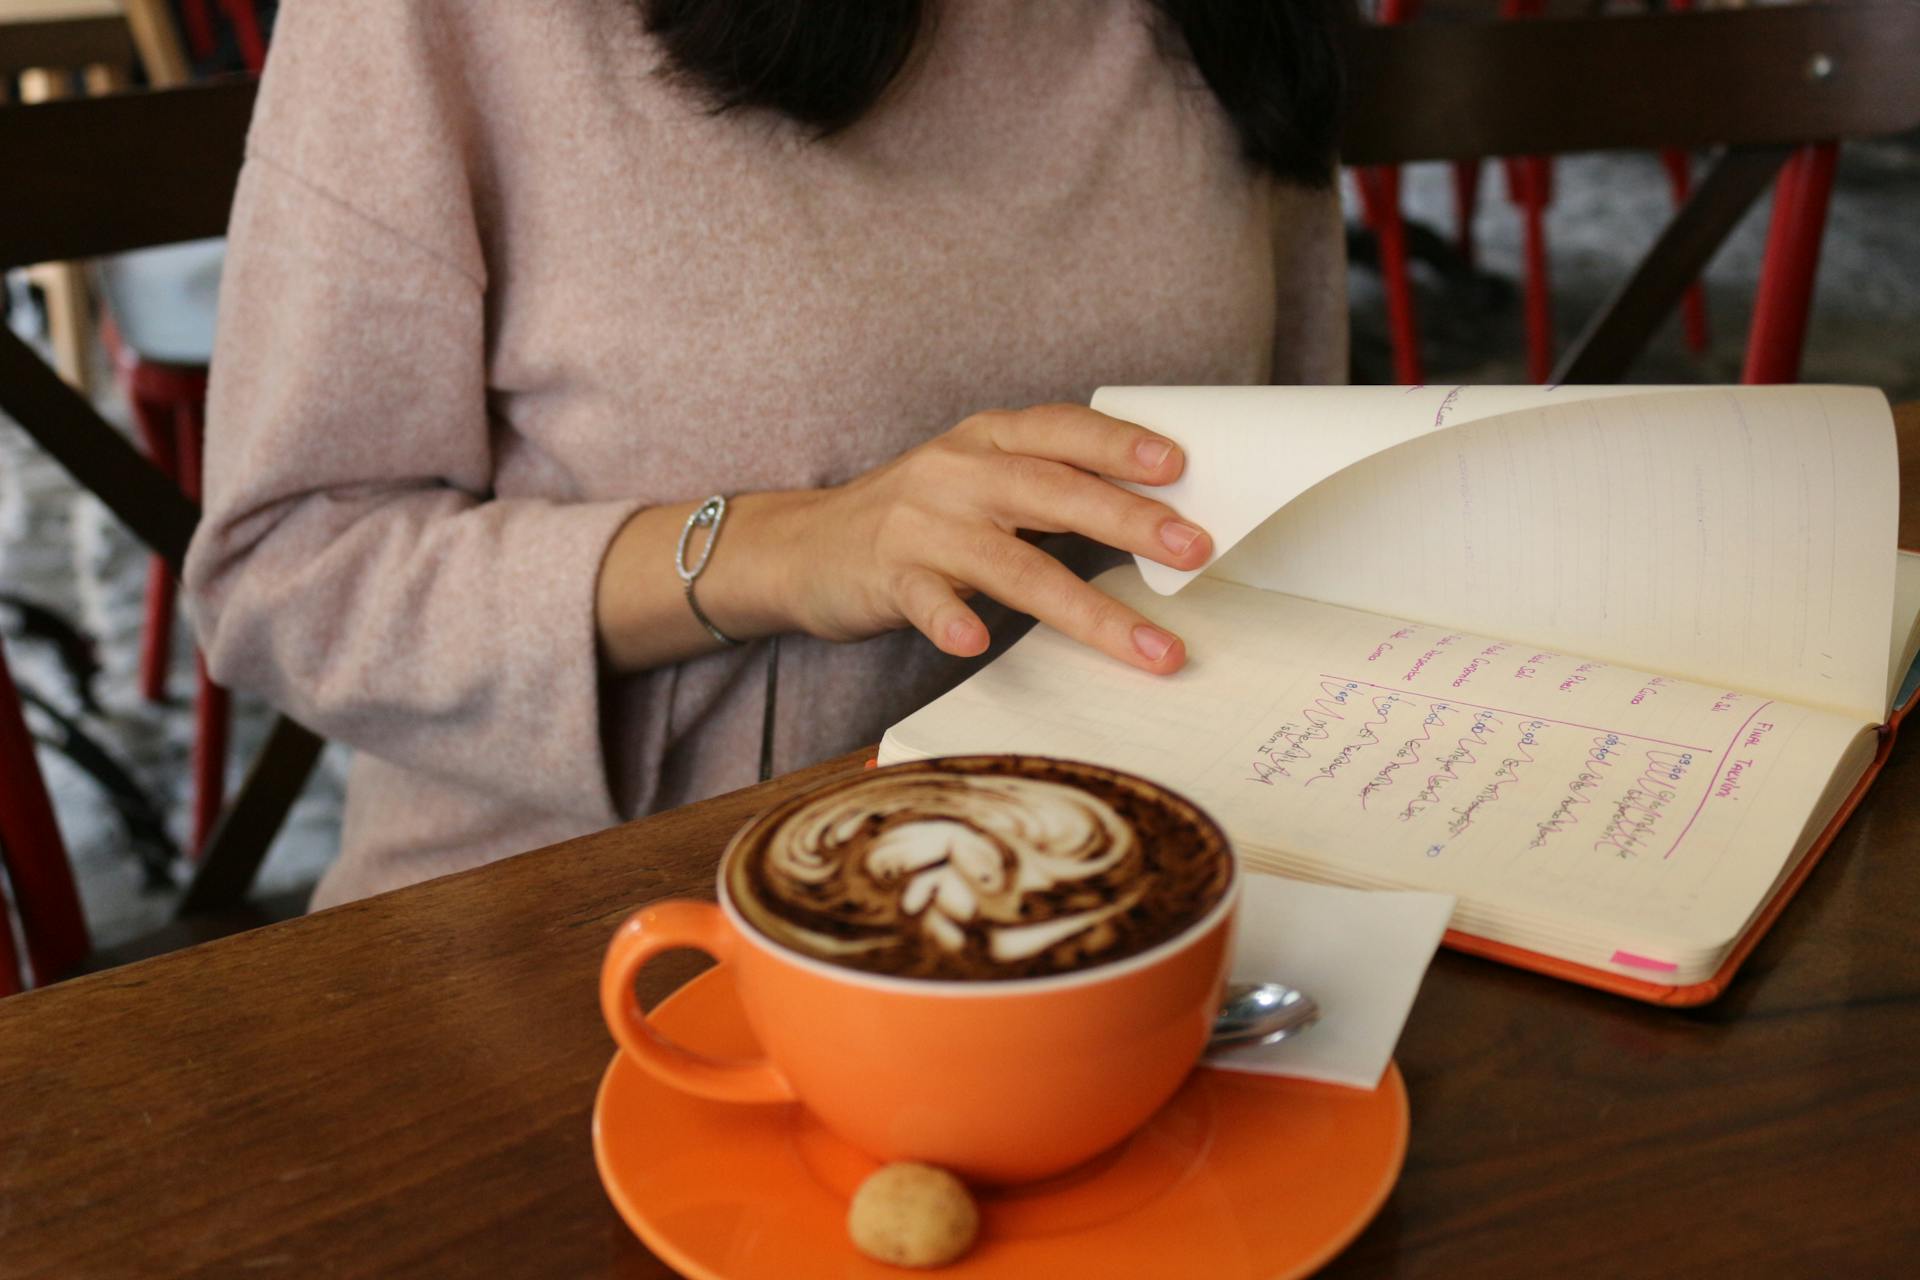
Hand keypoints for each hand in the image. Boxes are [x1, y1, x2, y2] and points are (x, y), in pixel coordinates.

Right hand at [765, 404, 1211, 673]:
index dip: (1120, 444)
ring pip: (1012, 564)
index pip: (1062, 431)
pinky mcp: (887, 576)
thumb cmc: (917, 517)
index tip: (1180, 466)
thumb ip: (1047, 487)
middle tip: (1193, 549)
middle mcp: (958, 473)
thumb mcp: (979, 481)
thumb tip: (1157, 516)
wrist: (804, 546)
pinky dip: (950, 618)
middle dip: (1128, 520)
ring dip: (1087, 608)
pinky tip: (974, 641)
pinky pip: (925, 600)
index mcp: (988, 440)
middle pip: (1052, 491)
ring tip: (1147, 646)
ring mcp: (921, 525)